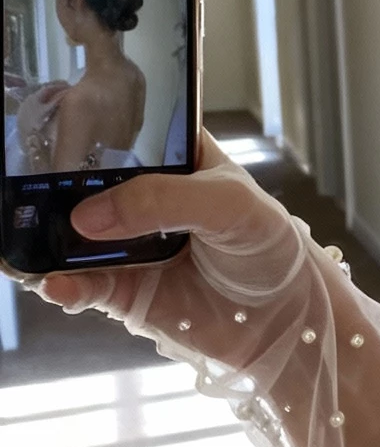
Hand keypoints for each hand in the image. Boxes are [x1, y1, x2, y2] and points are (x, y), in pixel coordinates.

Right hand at [38, 130, 309, 373]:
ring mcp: (130, 245)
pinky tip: (57, 285)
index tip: (55, 131)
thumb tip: (89, 216)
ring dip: (50, 240)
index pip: (122, 133)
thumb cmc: (269, 244)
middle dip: (52, 190)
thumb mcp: (228, 204)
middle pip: (85, 186)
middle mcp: (143, 198)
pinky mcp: (125, 290)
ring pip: (75, 237)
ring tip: (30, 243)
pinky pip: (83, 286)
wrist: (286, 317)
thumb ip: (162, 200)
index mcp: (173, 158)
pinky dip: (65, 287)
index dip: (88, 130)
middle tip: (26, 194)